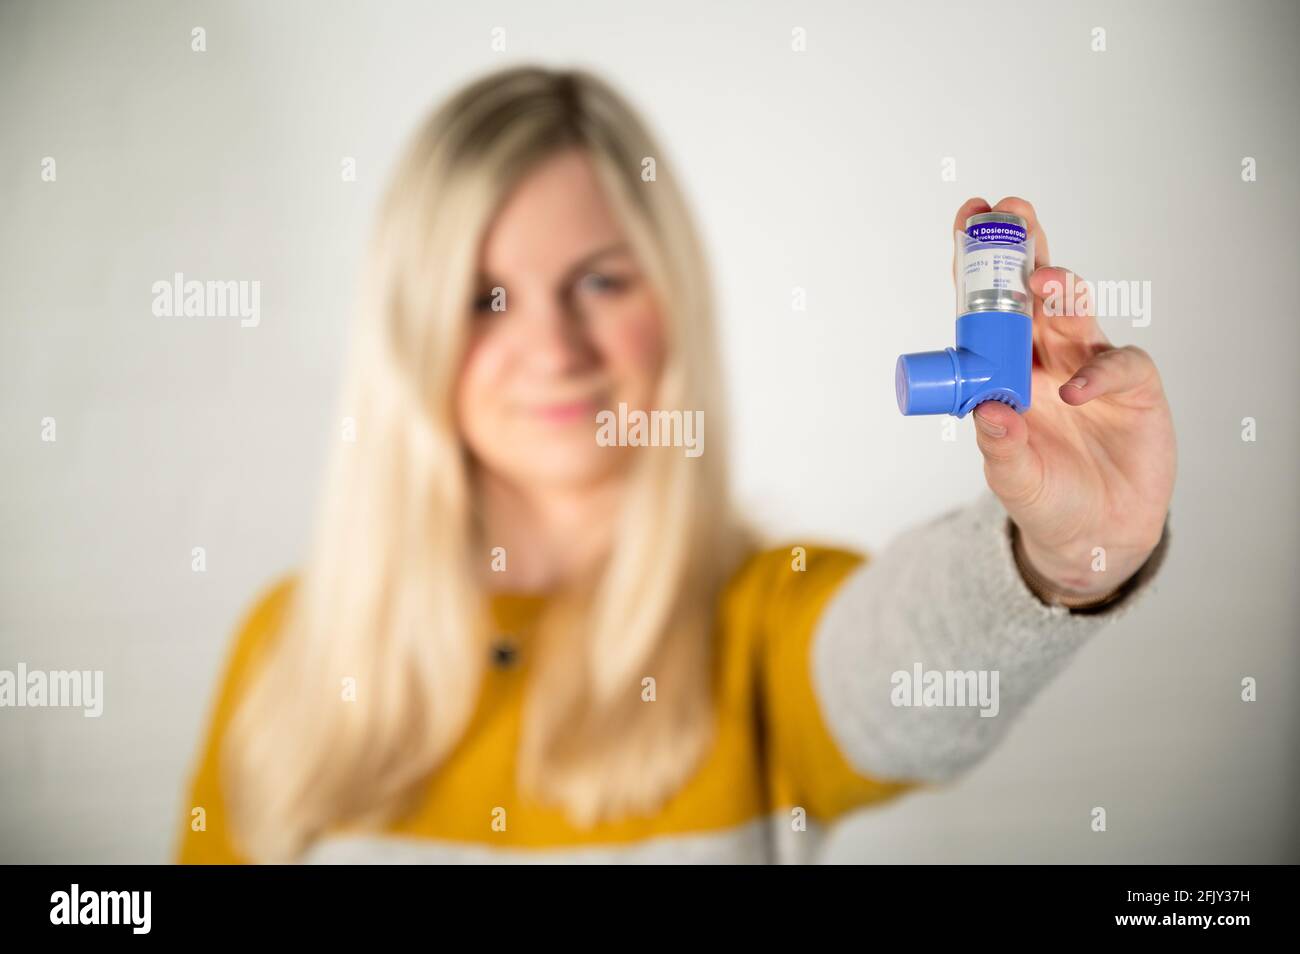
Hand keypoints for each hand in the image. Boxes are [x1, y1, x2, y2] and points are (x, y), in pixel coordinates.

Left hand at [955, 196, 1176, 596]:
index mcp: (1006, 366)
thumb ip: (998, 446)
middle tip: (1015, 211)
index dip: (977, 264)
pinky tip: (1076, 390)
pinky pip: (1120, 365)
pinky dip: (1099, 373)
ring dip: (1061, 293)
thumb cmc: (1045, 496)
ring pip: (1077, 315)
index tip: (968, 217)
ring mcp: (1091, 367)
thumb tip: (989, 412)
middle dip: (1027, 249)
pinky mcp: (1135, 389)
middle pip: (1036, 293)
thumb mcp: (1011, 477)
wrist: (1095, 534)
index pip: (987, 306)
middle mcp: (1047, 357)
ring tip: (1044, 281)